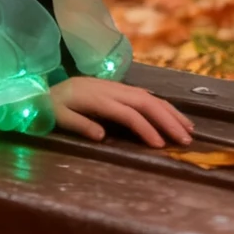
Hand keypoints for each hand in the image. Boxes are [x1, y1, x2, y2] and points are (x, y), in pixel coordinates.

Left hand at [49, 75, 194, 146]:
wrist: (44, 89)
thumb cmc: (52, 107)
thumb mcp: (59, 117)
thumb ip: (79, 125)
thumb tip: (102, 136)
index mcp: (96, 98)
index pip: (127, 113)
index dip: (144, 128)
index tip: (160, 145)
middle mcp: (110, 90)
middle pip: (144, 102)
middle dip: (167, 119)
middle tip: (185, 140)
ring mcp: (115, 87)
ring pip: (148, 96)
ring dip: (169, 111)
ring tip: (188, 129)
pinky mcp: (117, 88)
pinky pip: (144, 95)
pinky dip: (162, 105)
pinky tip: (174, 115)